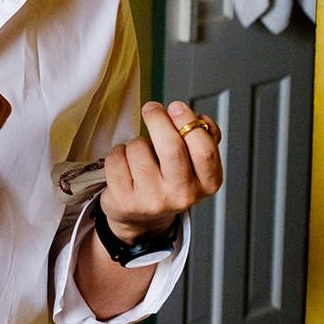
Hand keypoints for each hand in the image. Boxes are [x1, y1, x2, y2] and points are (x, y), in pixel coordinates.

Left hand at [99, 100, 223, 241]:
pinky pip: (117, 160)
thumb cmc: (169, 182)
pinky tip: (124, 161)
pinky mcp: (126, 200)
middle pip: (171, 147)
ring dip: (136, 141)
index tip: (176, 106)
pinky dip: (118, 152)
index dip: (188, 123)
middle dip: (158, 120)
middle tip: (152, 108)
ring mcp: (153, 200)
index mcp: (207, 183)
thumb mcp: (195, 166)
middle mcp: (183, 194)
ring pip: (139, 150)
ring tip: (139, 149)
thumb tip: (202, 120)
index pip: (204, 150)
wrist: (142, 217)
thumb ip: (204, 140)